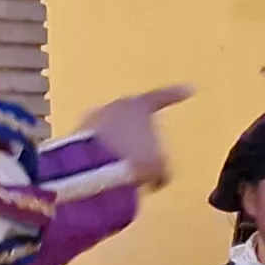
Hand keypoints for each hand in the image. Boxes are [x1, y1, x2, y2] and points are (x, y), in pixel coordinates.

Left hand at [80, 84, 194, 190]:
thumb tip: (156, 176)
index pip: (162, 97)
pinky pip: (97, 145)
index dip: (177, 94)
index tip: (189, 89)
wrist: (90, 171)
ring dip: (121, 147)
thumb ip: (162, 166)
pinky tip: (109, 172)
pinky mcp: (74, 139)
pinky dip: (104, 155)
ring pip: (112, 131)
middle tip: (149, 149)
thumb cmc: (134, 161)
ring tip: (128, 167)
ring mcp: (91, 120)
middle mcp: (113, 106)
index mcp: (138, 104)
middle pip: (132, 116)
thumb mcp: (160, 166)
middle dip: (140, 132)